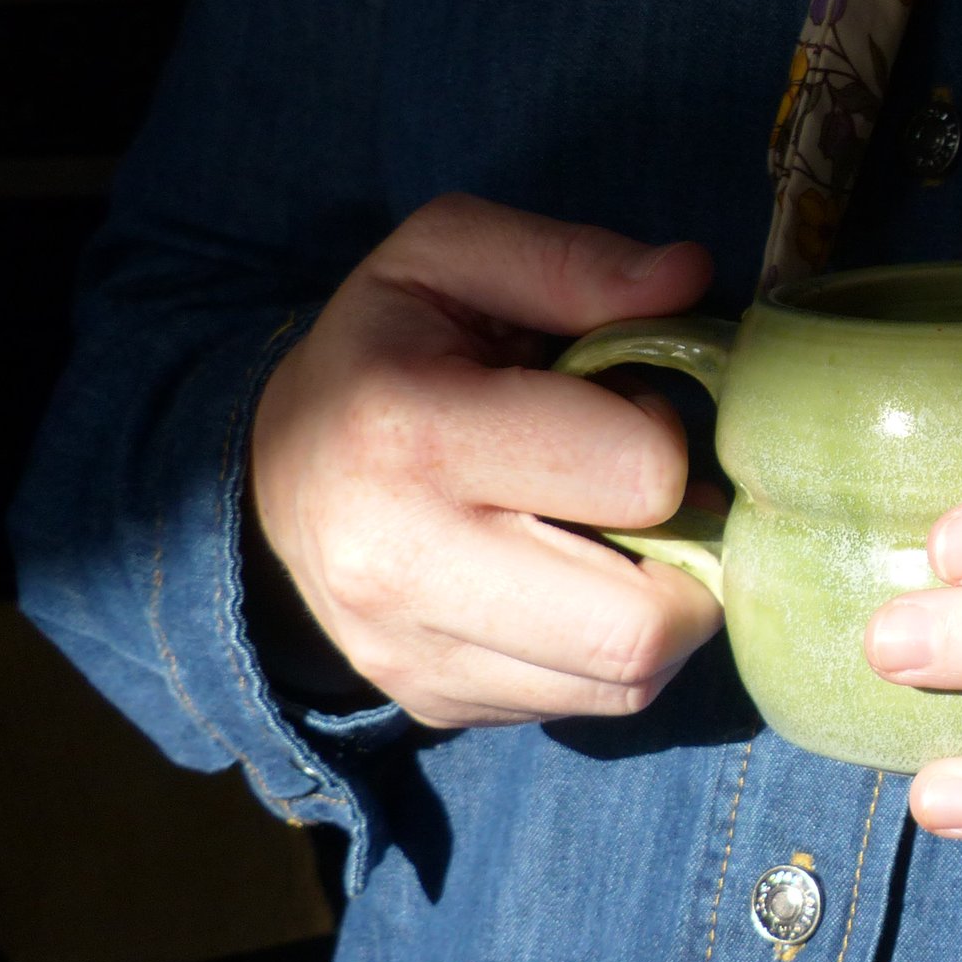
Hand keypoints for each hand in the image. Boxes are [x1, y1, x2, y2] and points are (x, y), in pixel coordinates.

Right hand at [250, 193, 723, 727]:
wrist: (270, 474)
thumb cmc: (384, 350)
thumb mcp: (453, 256)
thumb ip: (574, 262)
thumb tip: (690, 277)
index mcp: (412, 432)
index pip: (640, 476)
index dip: (659, 432)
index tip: (619, 408)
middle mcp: (401, 565)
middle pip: (643, 624)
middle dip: (691, 553)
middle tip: (653, 496)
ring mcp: (415, 654)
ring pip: (632, 680)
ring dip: (663, 608)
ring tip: (614, 536)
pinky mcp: (437, 703)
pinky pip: (592, 704)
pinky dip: (614, 650)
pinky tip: (576, 583)